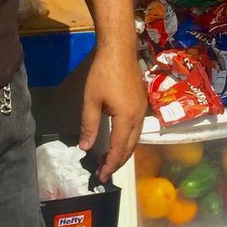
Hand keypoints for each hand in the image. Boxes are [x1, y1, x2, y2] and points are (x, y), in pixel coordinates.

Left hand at [79, 46, 147, 181]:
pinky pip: (137, 129)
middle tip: (104, 172)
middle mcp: (138, 117)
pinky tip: (118, 140)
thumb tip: (85, 147)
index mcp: (126, 118)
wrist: (120, 50)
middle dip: (118, 162)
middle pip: (130, 147)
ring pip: (136, 139)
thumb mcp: (91, 100)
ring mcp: (142, 110)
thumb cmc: (103, 73)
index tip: (101, 176)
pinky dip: (128, 140)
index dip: (110, 164)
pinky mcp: (142, 103)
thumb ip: (89, 125)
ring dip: (124, 152)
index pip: (119, 149)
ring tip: (110, 160)